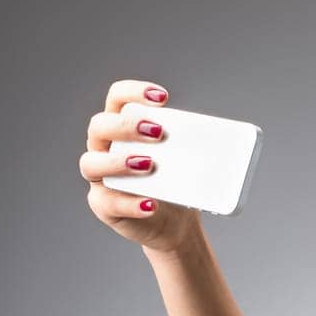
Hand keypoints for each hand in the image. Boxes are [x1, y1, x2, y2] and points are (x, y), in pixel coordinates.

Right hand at [81, 78, 203, 254]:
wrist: (175, 224)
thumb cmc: (176, 183)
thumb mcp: (184, 159)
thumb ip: (190, 143)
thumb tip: (223, 139)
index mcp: (121, 127)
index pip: (117, 98)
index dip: (133, 92)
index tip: (162, 98)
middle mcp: (103, 147)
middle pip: (99, 126)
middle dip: (127, 125)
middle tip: (158, 132)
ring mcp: (100, 177)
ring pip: (91, 163)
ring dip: (119, 162)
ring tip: (149, 165)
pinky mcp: (103, 205)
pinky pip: (107, 202)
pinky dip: (130, 203)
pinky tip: (150, 204)